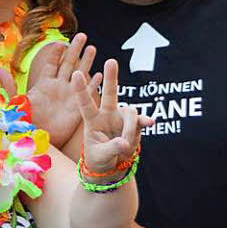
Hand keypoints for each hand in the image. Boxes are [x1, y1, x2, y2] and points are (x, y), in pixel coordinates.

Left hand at [25, 35, 101, 147]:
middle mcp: (58, 88)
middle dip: (75, 49)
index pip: (51, 64)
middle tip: (83, 36)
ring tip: (93, 48)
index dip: (56, 53)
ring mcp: (69, 96)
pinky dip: (93, 83)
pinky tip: (100, 74)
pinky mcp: (77, 107)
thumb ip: (9, 87)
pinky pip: (88, 92)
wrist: (37, 143)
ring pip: (79, 74)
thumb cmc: (24, 125)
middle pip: (68, 64)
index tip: (61, 41)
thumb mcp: (15, 104)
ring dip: (87, 61)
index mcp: (43, 85)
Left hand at [75, 59, 152, 173]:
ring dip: (129, 130)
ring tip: (125, 146)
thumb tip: (124, 142)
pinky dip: (145, 123)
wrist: (112, 167)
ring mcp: (122, 119)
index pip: (85, 103)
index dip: (81, 89)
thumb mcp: (100, 156)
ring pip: (130, 114)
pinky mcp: (135, 125)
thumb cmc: (99, 159)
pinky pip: (141, 121)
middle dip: (111, 77)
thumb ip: (111, 149)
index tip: (76, 74)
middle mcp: (107, 115)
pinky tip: (150, 122)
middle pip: (109, 93)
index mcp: (92, 120)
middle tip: (111, 61)